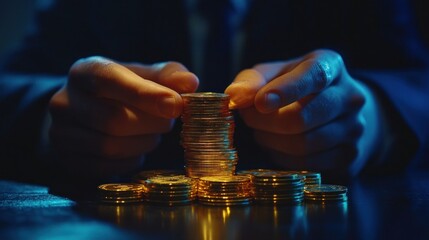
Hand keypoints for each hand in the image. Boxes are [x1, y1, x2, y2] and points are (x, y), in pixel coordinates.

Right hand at [49, 56, 197, 177]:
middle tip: (168, 121)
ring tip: (152, 133)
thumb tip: (190, 82)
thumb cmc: (120, 92)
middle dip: (153, 124)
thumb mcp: (141, 76)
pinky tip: (136, 149)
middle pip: (115, 120)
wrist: (83, 114)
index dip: (146, 94)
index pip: (111, 80)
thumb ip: (167, 76)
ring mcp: (60, 133)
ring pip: (111, 147)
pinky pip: (107, 168)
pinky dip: (131, 160)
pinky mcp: (66, 161)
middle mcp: (64, 101)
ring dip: (144, 143)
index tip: (177, 105)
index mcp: (85, 71)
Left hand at [225, 49, 381, 175]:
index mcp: (331, 66)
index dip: (286, 91)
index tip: (260, 103)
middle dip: (265, 122)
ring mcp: (355, 129)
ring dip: (271, 141)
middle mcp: (351, 96)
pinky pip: (307, 164)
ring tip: (263, 132)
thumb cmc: (296, 88)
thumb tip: (234, 96)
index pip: (313, 77)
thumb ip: (252, 81)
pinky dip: (282, 158)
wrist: (337, 110)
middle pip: (303, 118)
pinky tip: (277, 146)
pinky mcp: (350, 156)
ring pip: (303, 145)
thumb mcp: (274, 74)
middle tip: (248, 119)